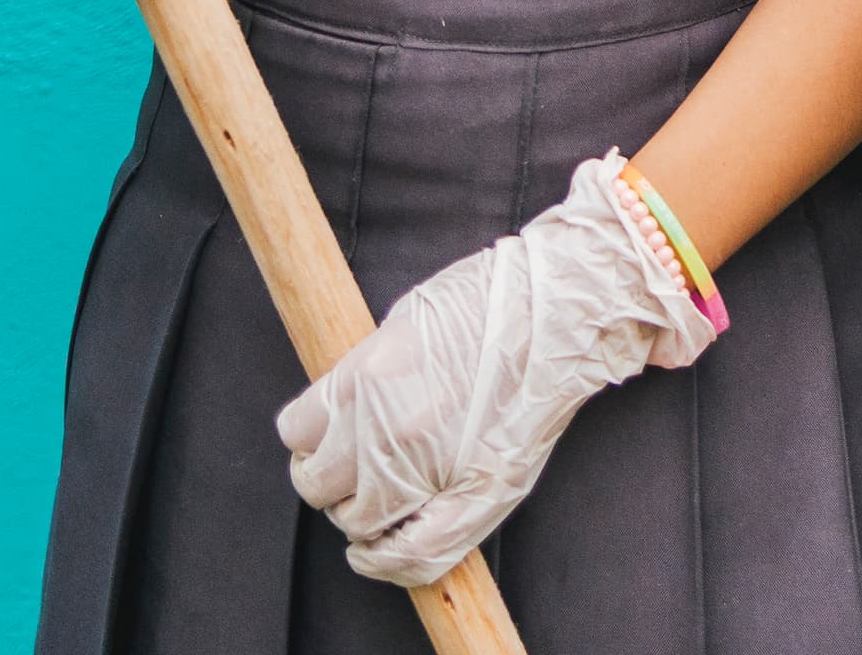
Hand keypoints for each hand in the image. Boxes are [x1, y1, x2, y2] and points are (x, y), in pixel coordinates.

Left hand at [278, 153, 716, 585]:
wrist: (563, 313)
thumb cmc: (490, 302)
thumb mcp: (402, 322)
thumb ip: (360, 375)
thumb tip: (335, 416)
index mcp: (366, 379)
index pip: (298, 433)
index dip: (306, 436)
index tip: (317, 436)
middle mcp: (391, 431)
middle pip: (320, 485)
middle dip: (324, 478)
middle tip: (340, 467)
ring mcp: (433, 469)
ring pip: (358, 521)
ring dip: (356, 512)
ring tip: (372, 495)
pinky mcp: (476, 495)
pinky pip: (411, 553)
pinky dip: (384, 560)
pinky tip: (374, 551)